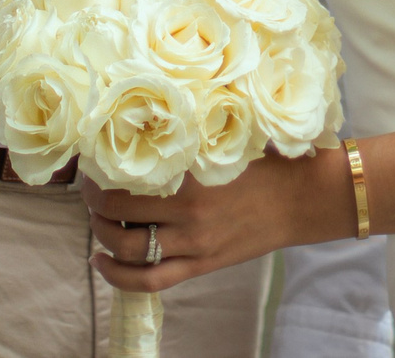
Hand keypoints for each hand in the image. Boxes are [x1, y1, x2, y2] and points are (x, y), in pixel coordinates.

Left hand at [79, 149, 356, 292]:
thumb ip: (192, 132)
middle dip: (93, 198)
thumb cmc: (268, 161)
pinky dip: (117, 276)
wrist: (304, 199)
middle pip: (118, 210)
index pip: (128, 172)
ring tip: (96, 221)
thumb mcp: (229, 138)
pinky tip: (101, 261)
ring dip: (101, 234)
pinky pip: (150, 281)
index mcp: (194, 172)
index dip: (100, 167)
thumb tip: (149, 113)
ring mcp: (194, 242)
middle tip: (89, 187)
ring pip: (127, 247)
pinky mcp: (202, 264)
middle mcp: (189, 211)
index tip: (92, 158)